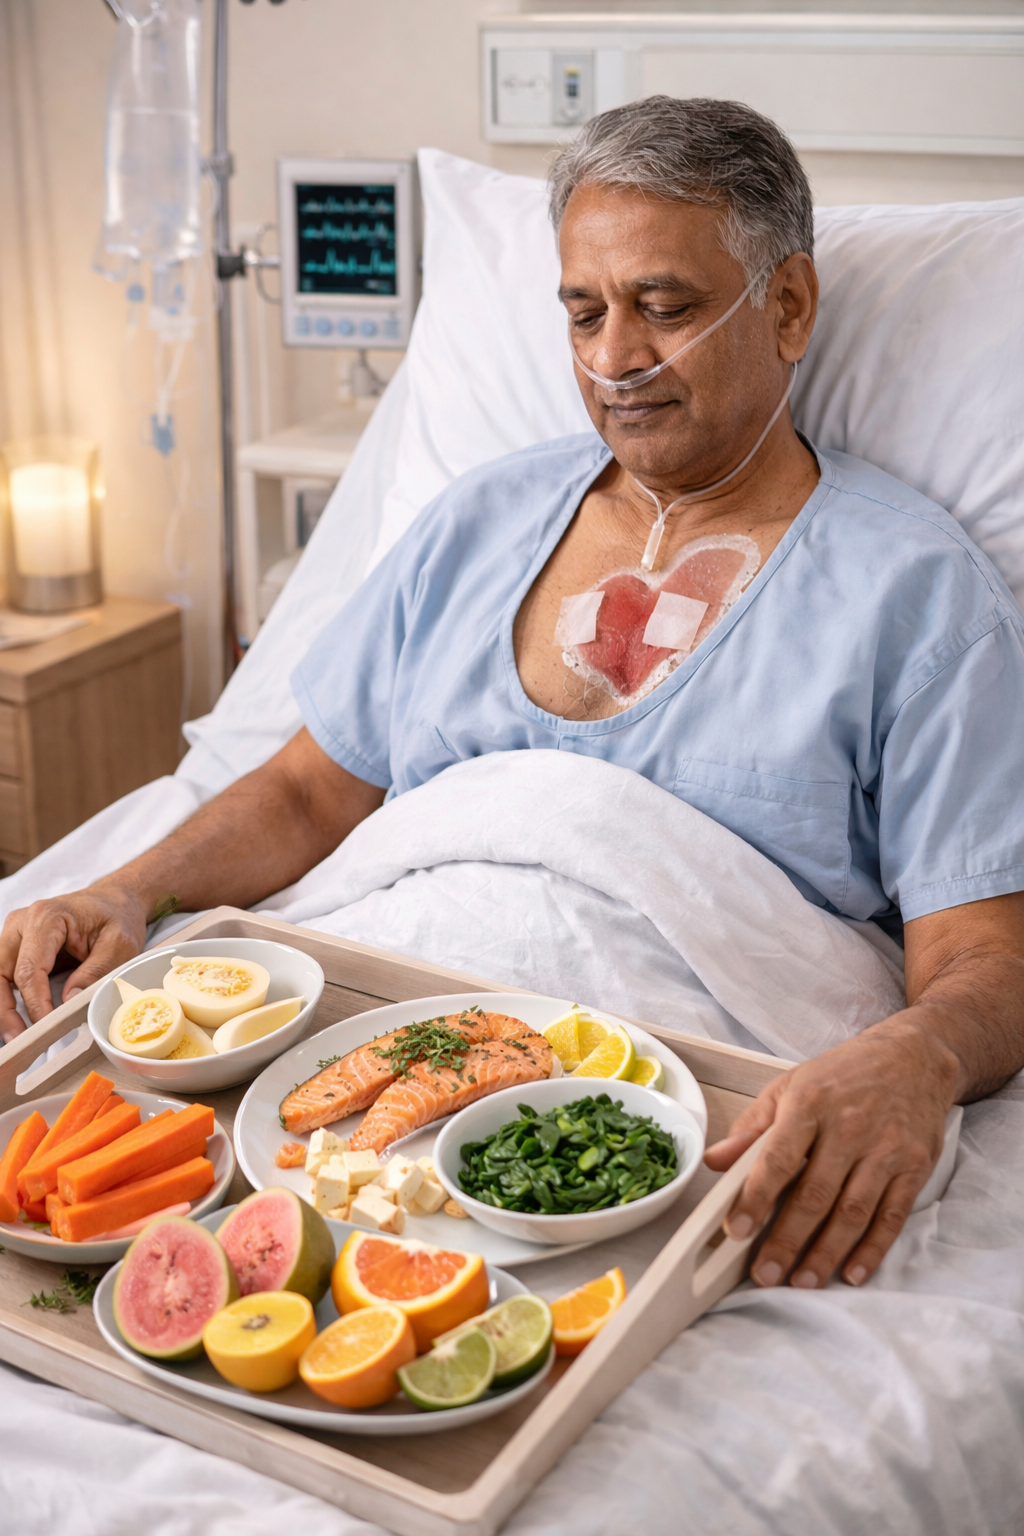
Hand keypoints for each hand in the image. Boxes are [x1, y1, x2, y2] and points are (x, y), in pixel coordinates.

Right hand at [0, 884, 148, 1043]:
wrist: (113, 901)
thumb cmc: (117, 918)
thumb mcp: (121, 944)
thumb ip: (96, 971)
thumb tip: (69, 1001)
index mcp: (46, 917)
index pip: (29, 969)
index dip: (34, 1003)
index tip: (45, 1027)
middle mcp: (22, 923)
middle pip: (1, 973)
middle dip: (5, 1011)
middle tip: (18, 1041)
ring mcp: (14, 934)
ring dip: (1, 1008)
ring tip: (15, 1037)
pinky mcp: (15, 947)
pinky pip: (2, 976)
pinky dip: (5, 1000)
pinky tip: (14, 1022)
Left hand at [703, 1018, 958, 1288]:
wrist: (913, 1056)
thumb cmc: (843, 1074)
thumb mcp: (789, 1086)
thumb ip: (751, 1128)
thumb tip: (714, 1162)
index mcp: (809, 1104)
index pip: (778, 1158)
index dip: (756, 1198)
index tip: (737, 1230)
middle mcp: (848, 1128)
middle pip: (815, 1194)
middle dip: (788, 1240)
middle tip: (766, 1274)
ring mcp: (885, 1149)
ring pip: (853, 1212)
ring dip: (827, 1253)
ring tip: (803, 1281)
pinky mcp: (914, 1166)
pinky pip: (892, 1216)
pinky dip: (872, 1249)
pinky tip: (852, 1272)